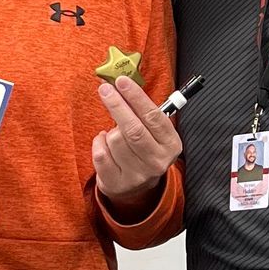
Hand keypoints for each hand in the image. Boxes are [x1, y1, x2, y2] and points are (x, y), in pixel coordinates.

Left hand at [93, 73, 182, 203]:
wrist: (136, 188)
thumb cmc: (144, 149)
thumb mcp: (155, 133)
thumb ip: (144, 112)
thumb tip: (123, 84)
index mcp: (170, 145)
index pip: (153, 116)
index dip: (136, 97)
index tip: (122, 81)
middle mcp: (157, 161)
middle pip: (133, 129)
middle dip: (117, 105)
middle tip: (105, 89)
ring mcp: (137, 175)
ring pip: (114, 140)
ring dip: (109, 131)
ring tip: (114, 132)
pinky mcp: (117, 183)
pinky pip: (100, 154)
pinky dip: (98, 142)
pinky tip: (104, 142)